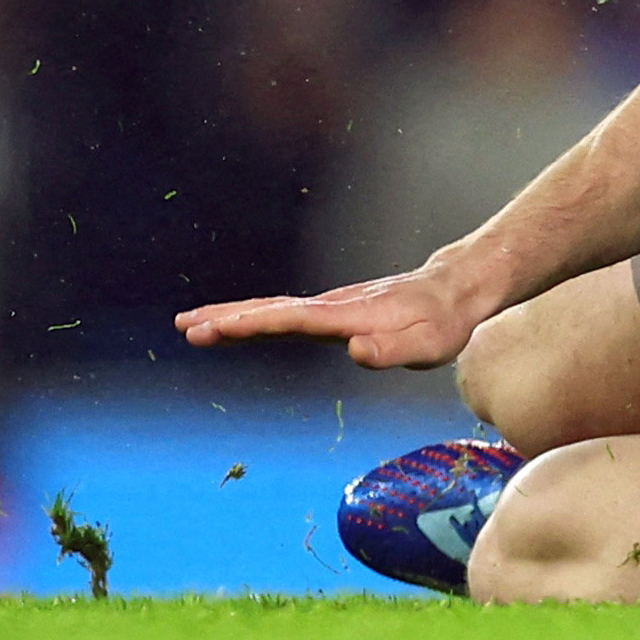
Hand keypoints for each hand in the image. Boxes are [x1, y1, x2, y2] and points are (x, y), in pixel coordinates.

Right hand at [174, 259, 494, 367]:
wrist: (455, 290)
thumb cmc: (443, 324)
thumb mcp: (428, 345)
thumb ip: (392, 349)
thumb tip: (354, 349)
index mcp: (347, 315)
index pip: (292, 319)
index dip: (254, 324)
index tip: (217, 327)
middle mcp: (332, 306)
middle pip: (271, 310)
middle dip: (227, 318)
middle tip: (184, 326)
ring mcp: (330, 306)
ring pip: (272, 309)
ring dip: (232, 316)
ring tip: (191, 324)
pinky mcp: (332, 312)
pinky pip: (283, 313)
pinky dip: (253, 316)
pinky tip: (236, 324)